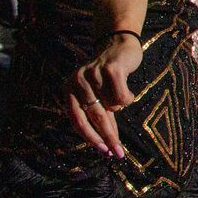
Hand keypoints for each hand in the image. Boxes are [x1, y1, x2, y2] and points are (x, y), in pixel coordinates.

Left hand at [67, 34, 140, 157]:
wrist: (119, 45)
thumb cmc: (108, 76)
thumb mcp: (97, 94)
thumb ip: (98, 113)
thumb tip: (106, 144)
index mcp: (69, 90)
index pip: (77, 120)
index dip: (91, 138)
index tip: (104, 152)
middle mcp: (77, 81)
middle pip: (95, 116)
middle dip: (109, 136)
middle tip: (118, 152)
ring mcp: (93, 74)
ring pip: (112, 106)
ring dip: (120, 106)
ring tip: (121, 95)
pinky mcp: (110, 69)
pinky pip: (123, 96)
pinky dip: (128, 98)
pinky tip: (128, 92)